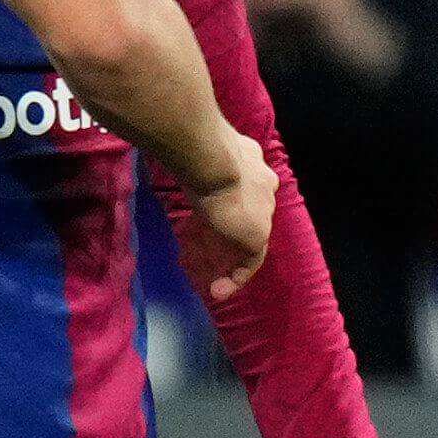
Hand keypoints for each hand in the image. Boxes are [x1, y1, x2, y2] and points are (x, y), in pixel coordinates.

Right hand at [168, 135, 279, 295]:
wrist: (214, 162)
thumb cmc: (196, 151)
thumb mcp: (196, 151)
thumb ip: (192, 154)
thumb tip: (173, 148)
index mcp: (252, 163)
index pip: (243, 190)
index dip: (223, 207)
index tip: (203, 219)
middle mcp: (265, 186)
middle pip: (246, 216)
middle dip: (224, 236)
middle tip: (201, 253)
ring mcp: (264, 211)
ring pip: (247, 239)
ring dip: (227, 259)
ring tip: (209, 279)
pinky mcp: (257, 233)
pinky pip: (250, 261)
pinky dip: (235, 277)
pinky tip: (219, 289)